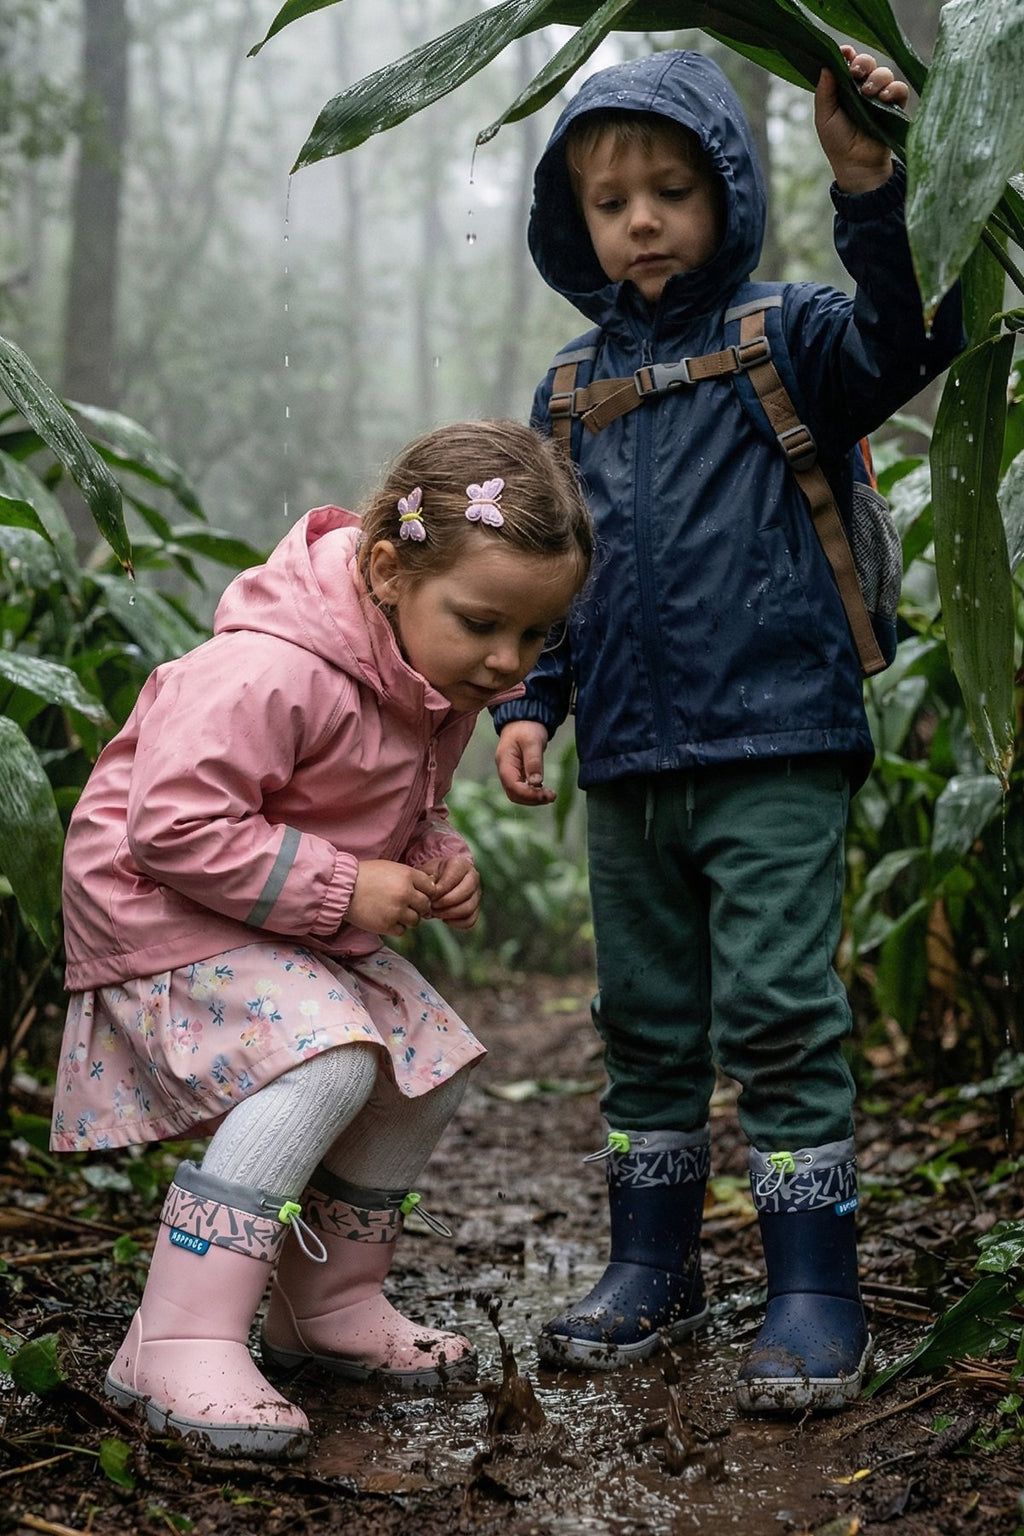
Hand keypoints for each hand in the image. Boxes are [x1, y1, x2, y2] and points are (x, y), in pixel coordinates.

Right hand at [347, 859, 435, 936]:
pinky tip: (386, 919)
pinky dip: (396, 927)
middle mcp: (405, 893)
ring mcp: (397, 910)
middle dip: (418, 907)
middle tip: (406, 905)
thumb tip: (429, 888)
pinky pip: (402, 931)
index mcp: (407, 875)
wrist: (343, 888)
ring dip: (408, 918)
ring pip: (416, 920)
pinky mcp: (387, 925)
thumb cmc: (366, 875)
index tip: (418, 894)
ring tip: (394, 912)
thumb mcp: (391, 867)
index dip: (425, 892)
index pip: (431, 888)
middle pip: (425, 906)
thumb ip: (410, 877)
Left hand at [420, 855, 480, 928]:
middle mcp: (473, 877)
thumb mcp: (427, 871)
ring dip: (448, 913)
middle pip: (463, 894)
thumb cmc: (432, 874)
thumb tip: (432, 893)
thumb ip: (428, 880)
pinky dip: (456, 923)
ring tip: (434, 912)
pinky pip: (470, 920)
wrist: (439, 879)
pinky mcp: (476, 908)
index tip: (427, 896)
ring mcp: (477, 893)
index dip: (439, 890)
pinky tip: (444, 919)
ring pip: (468, 908)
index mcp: (461, 864)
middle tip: (430, 906)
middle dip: (444, 903)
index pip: (453, 879)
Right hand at [495, 721, 552, 805]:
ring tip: (550, 795)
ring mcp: (509, 772)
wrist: (523, 719)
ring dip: (533, 798)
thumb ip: (533, 762)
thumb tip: (536, 783)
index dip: (529, 795)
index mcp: (505, 762)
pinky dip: (532, 793)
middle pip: (513, 794)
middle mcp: (504, 770)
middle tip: (551, 797)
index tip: (546, 796)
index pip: (513, 786)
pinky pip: (521, 789)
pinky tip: (544, 791)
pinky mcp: (516, 773)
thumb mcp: (533, 742)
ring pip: (517, 794)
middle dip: (532, 799)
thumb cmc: (527, 728)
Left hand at [815, 45, 907, 194]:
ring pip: (884, 72)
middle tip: (856, 73)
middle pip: (867, 62)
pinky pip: (900, 88)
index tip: (846, 52)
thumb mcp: (825, 117)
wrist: (857, 166)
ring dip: (877, 78)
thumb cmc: (838, 143)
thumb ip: (824, 92)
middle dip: (862, 63)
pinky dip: (894, 89)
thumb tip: (826, 65)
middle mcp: (862, 88)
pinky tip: (884, 98)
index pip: (848, 63)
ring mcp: (880, 96)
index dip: (848, 54)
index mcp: (844, 88)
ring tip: (867, 93)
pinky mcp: (895, 106)